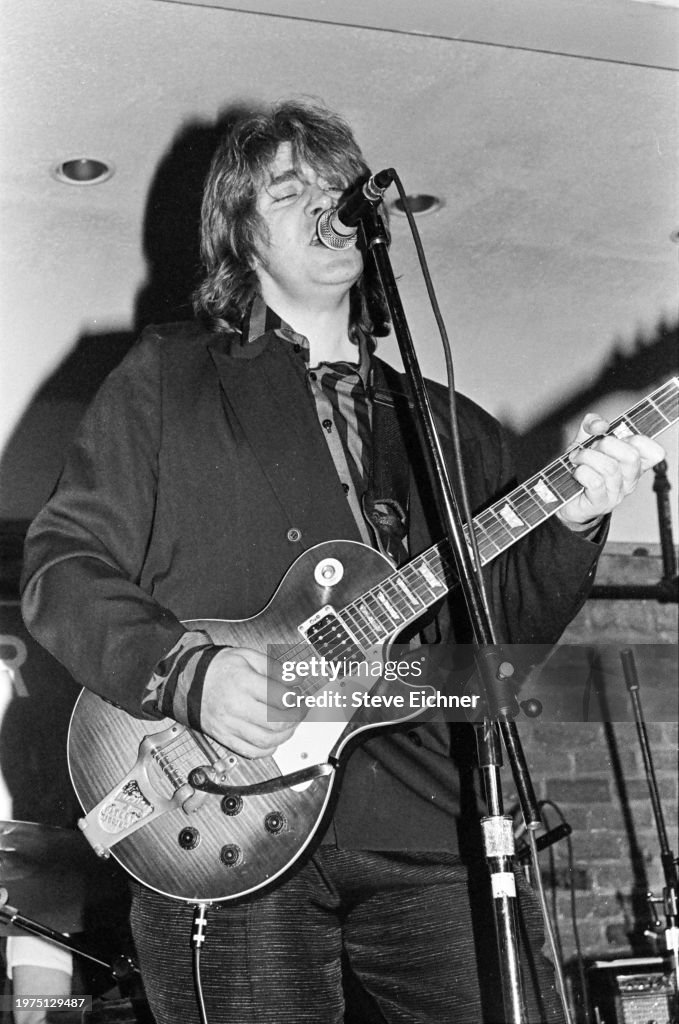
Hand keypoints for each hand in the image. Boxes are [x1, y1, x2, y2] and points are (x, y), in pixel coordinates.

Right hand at [201, 647, 304, 757]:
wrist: (188, 682)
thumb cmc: (219, 669)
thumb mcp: (248, 656)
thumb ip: (275, 667)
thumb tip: (297, 678)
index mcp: (243, 682)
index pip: (281, 697)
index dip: (298, 698)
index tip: (301, 695)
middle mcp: (235, 706)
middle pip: (277, 722)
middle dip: (296, 718)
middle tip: (300, 711)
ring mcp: (229, 725)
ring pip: (267, 741)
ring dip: (286, 735)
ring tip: (289, 724)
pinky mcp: (224, 738)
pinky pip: (252, 752)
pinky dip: (268, 749)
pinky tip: (274, 739)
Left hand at [557, 413, 664, 529]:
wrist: (560, 496)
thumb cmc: (579, 468)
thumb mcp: (585, 441)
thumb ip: (592, 425)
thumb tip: (601, 424)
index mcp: (633, 464)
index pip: (655, 452)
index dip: (637, 439)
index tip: (616, 436)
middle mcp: (629, 480)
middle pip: (632, 456)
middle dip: (607, 444)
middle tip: (591, 447)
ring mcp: (616, 493)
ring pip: (610, 468)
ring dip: (588, 457)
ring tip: (576, 459)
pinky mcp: (600, 503)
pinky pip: (595, 482)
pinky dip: (581, 472)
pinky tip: (576, 472)